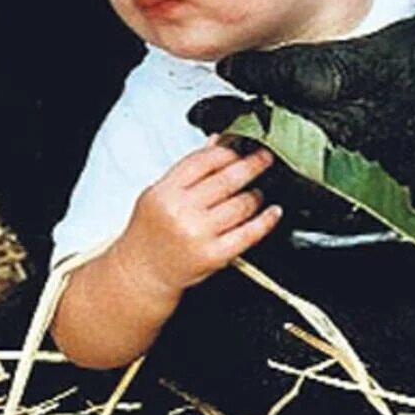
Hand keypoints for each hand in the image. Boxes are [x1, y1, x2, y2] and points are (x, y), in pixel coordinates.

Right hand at [113, 140, 279, 302]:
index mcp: (166, 192)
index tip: (242, 146)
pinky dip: (266, 221)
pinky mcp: (213, 256)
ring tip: (259, 191)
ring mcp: (198, 234)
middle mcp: (181, 211)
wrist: (141, 273)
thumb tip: (217, 142)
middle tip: (265, 157)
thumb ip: (189, 169)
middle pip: (227, 179)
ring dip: (257, 194)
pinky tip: (273, 212)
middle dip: (253, 164)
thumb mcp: (160, 194)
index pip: (204, 160)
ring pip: (241, 205)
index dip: (229, 150)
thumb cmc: (150, 233)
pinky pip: (248, 234)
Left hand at [191, 0, 414, 230]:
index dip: (256, 73)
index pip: (298, 72)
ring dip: (271, 174)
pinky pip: (369, 216)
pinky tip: (303, 215)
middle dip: (240, 125)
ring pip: (319, 181)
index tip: (228, 69)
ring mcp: (410, 167)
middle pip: (291, 131)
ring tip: (236, 170)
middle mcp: (388, 119)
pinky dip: (329, 215)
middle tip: (197, 123)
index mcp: (389, 62)